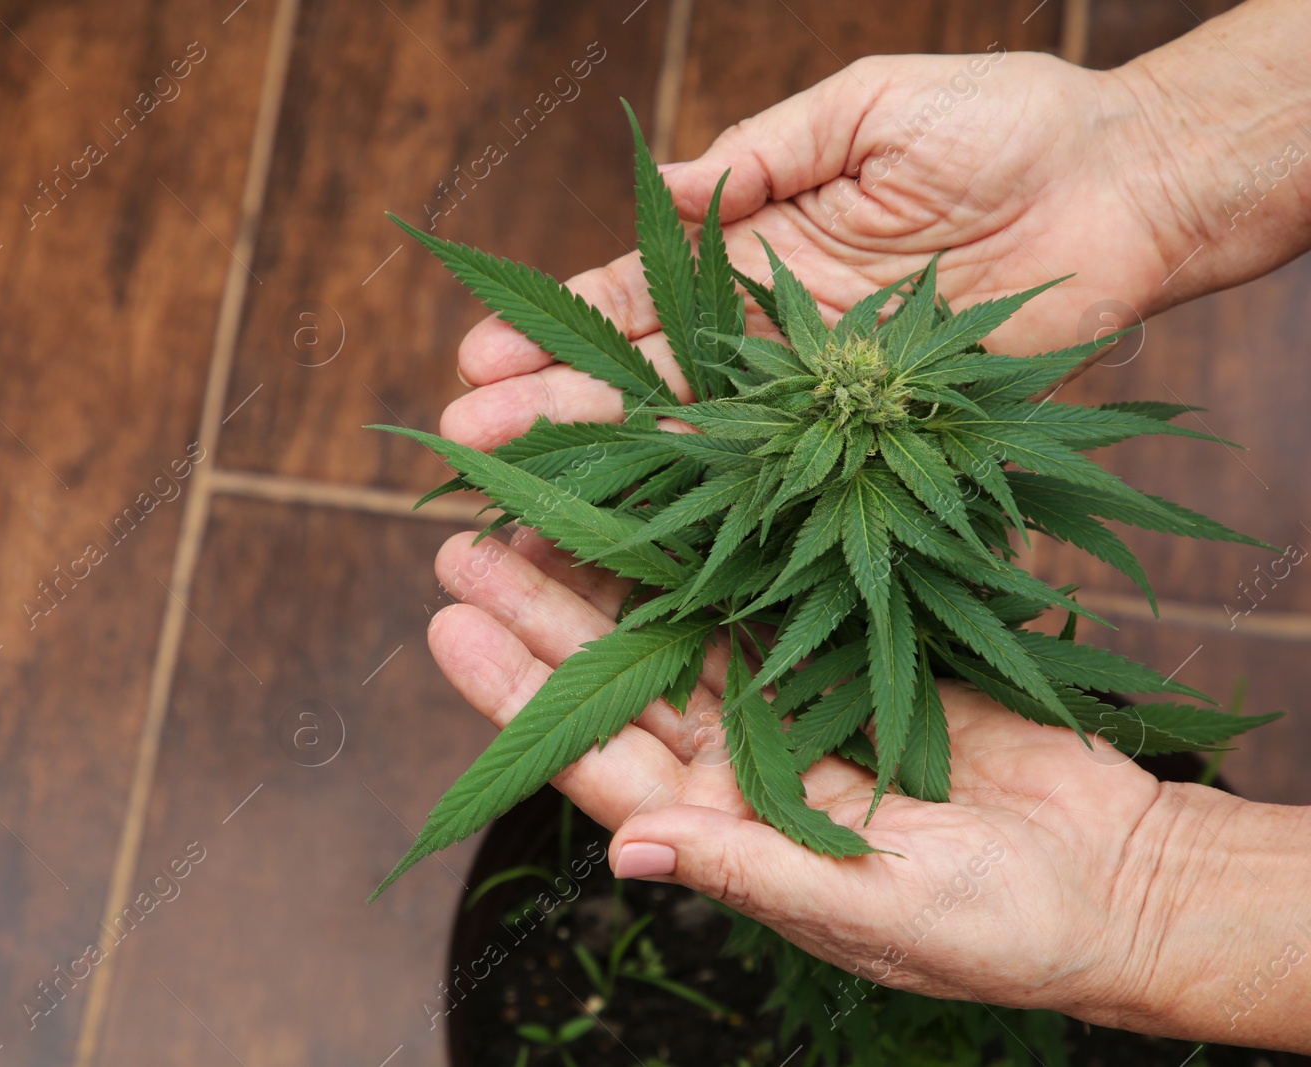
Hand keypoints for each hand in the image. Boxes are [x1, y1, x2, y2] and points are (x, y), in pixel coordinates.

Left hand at [426, 526, 1310, 1046]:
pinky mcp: (843, 665)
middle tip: (461, 546)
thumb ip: (753, 869)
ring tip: (533, 512)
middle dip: (536, 617)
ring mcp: (787, 714)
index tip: (452, 626)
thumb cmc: (1000, 924)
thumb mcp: (876, 908)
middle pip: (615, 684)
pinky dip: (706, 558)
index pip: (598, 761)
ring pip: (672, 634)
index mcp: (727, 834)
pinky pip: (756, 604)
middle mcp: (736, 771)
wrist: (1114, 880)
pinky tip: (657, 506)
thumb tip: (632, 852)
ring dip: (604, 578)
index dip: (520, 696)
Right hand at [442, 50, 1189, 450]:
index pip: (636, 294)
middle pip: (644, 375)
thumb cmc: (1000, 125)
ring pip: (697, 433)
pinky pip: (788, 468)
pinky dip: (715, 492)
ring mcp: (820, 390)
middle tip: (466, 433)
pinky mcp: (878, 431)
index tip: (482, 348)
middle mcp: (771, 330)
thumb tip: (668, 175)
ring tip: (515, 482)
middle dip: (553, 404)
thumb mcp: (864, 109)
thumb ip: (763, 149)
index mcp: (756, 248)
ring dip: (607, 459)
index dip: (561, 323)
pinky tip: (639, 513)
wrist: (1120, 185)